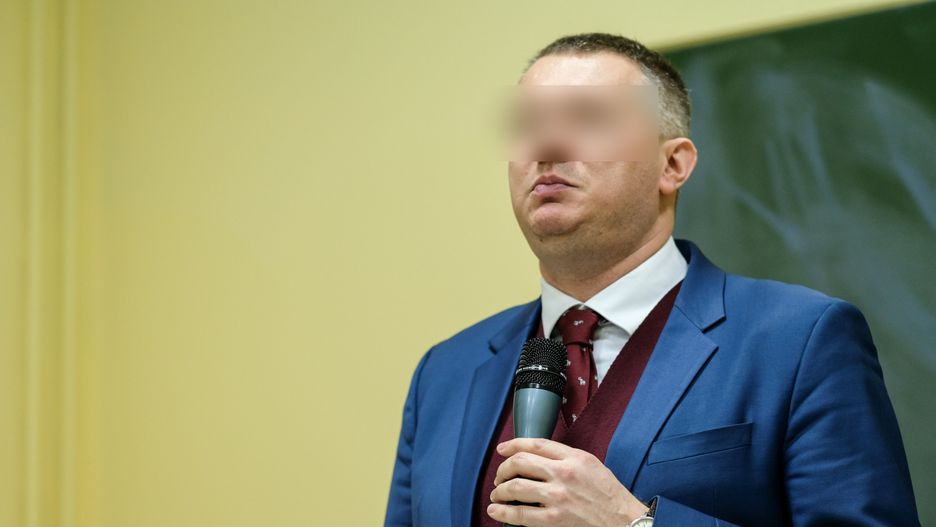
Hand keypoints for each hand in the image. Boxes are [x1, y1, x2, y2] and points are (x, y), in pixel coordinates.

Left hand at [487, 438, 648, 526]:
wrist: (624, 521)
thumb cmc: (609, 495)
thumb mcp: (590, 464)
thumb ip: (565, 457)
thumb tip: (537, 457)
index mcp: (574, 457)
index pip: (536, 444)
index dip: (513, 444)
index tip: (503, 449)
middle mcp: (564, 473)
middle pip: (521, 462)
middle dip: (503, 469)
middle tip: (500, 476)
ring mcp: (558, 497)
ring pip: (516, 487)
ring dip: (500, 490)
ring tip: (497, 494)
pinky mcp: (555, 519)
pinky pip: (521, 514)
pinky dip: (503, 512)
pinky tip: (497, 511)